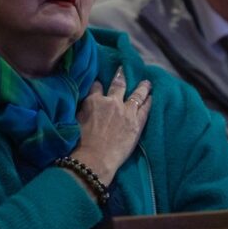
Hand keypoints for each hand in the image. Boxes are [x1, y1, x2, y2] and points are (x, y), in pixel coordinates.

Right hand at [72, 66, 151, 183]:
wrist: (95, 158)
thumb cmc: (80, 143)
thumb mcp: (75, 120)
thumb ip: (82, 109)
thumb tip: (83, 104)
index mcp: (93, 101)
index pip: (96, 87)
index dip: (98, 85)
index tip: (100, 84)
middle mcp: (111, 102)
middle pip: (118, 85)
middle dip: (121, 77)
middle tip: (123, 70)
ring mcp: (126, 111)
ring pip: (136, 94)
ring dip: (142, 87)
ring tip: (146, 82)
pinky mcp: (137, 122)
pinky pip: (145, 108)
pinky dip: (148, 102)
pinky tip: (151, 97)